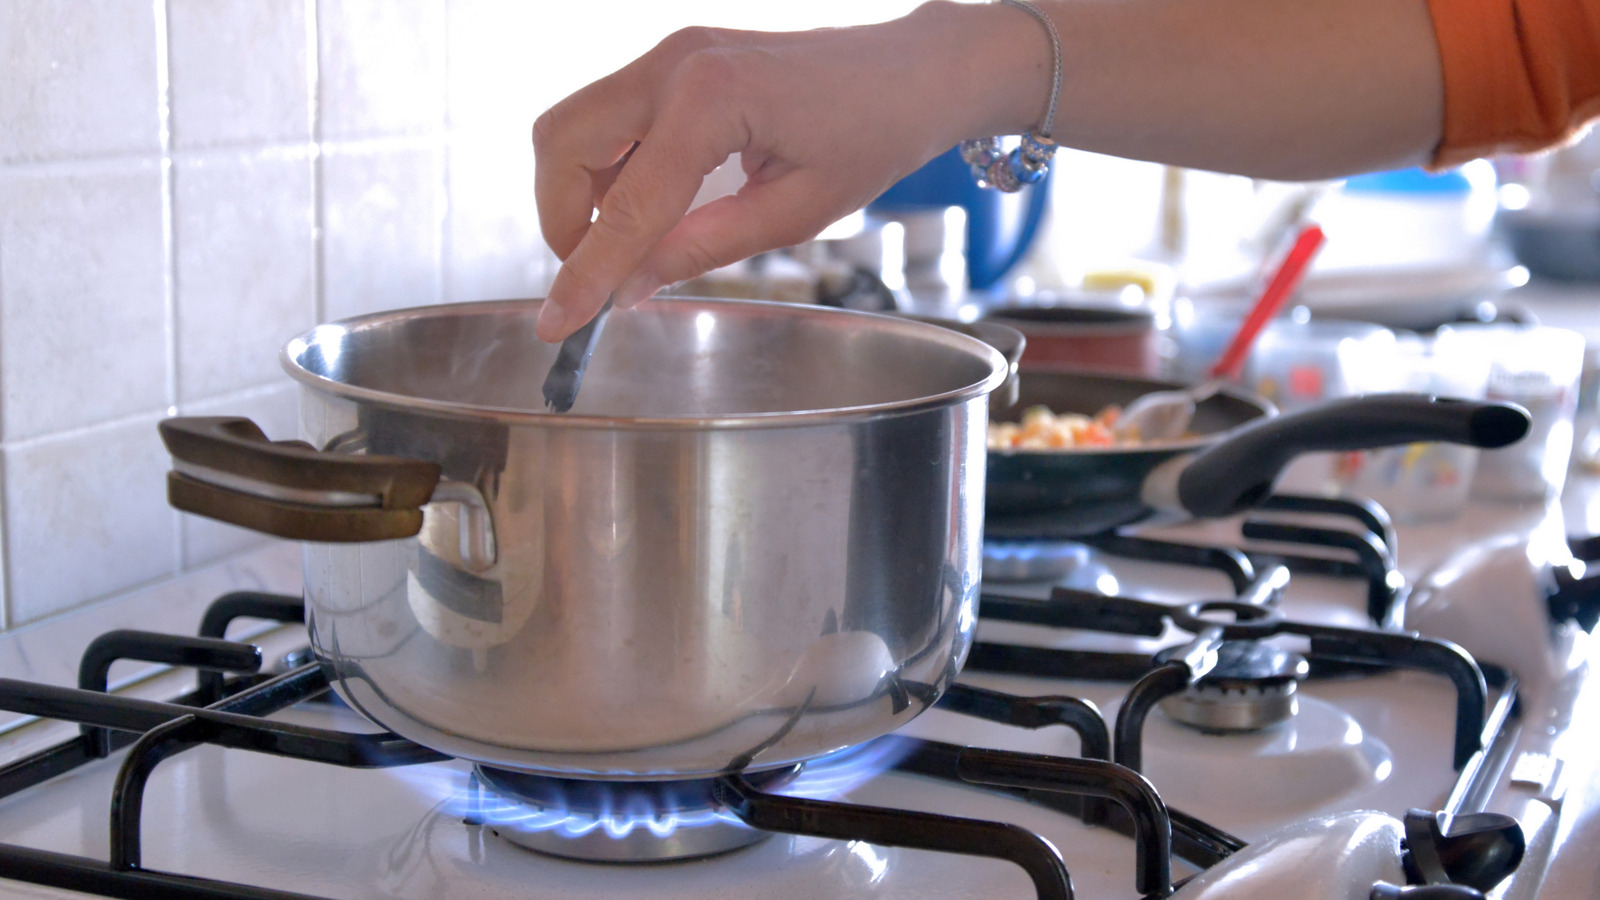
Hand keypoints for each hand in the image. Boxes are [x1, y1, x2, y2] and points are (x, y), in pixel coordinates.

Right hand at [530, 2, 1042, 340]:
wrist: (911, 72)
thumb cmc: (872, 134)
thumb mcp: (794, 212)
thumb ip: (703, 247)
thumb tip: (630, 287)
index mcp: (712, 99)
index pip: (625, 205)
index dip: (586, 272)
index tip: (557, 323)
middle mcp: (675, 63)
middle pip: (563, 143)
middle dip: (562, 219)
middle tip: (598, 276)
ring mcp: (671, 55)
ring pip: (575, 126)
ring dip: (580, 193)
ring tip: (631, 246)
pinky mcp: (676, 63)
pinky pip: (611, 119)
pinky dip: (609, 171)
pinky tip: (652, 210)